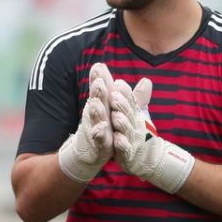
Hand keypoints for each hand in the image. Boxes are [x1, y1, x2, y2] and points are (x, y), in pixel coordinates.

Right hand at [57, 63, 114, 182]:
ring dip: (96, 111)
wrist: (86, 156)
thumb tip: (135, 77)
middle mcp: (95, 117)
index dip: (99, 79)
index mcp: (100, 107)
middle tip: (98, 80)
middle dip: (97, 91)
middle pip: (96, 102)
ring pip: (96, 119)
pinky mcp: (98, 145)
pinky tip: (101, 128)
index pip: (99, 91)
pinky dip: (99, 134)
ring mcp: (95, 130)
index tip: (99, 65)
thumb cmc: (101, 129)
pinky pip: (99, 139)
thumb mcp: (111, 109)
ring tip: (97, 102)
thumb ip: (122, 93)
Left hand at [109, 77, 194, 193]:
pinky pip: (125, 150)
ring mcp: (133, 141)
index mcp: (135, 115)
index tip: (118, 83)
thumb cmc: (142, 132)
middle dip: (122, 105)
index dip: (125, 94)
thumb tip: (146, 80)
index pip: (131, 102)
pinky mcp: (129, 155)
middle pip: (129, 115)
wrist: (150, 158)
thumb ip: (139, 98)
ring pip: (127, 131)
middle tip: (113, 96)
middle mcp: (135, 126)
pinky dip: (122, 145)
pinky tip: (117, 140)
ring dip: (122, 123)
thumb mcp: (140, 113)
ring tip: (115, 116)